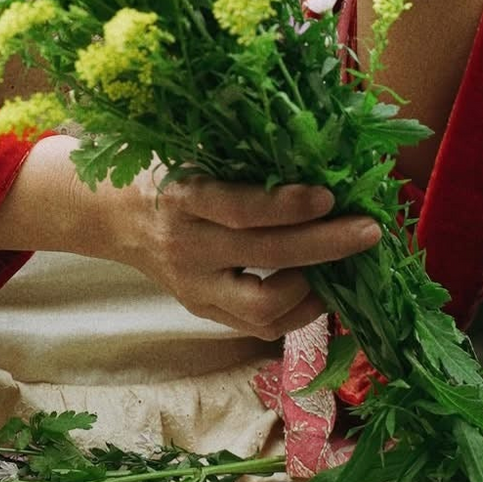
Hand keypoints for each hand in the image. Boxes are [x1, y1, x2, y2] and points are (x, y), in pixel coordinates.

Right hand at [111, 172, 380, 339]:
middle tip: (368, 231)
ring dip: (313, 288)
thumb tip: (316, 155)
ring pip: (263, 306)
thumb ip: (240, 162)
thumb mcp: (190, 156)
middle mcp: (187, 246)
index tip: (328, 197)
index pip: (239, 208)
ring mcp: (194, 287)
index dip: (287, 206)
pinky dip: (297, 311)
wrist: (115, 219)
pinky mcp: (203, 312)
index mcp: (182, 197)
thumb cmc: (164, 174)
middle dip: (325, 245)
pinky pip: (258, 326)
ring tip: (341, 266)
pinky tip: (319, 289)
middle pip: (265, 256)